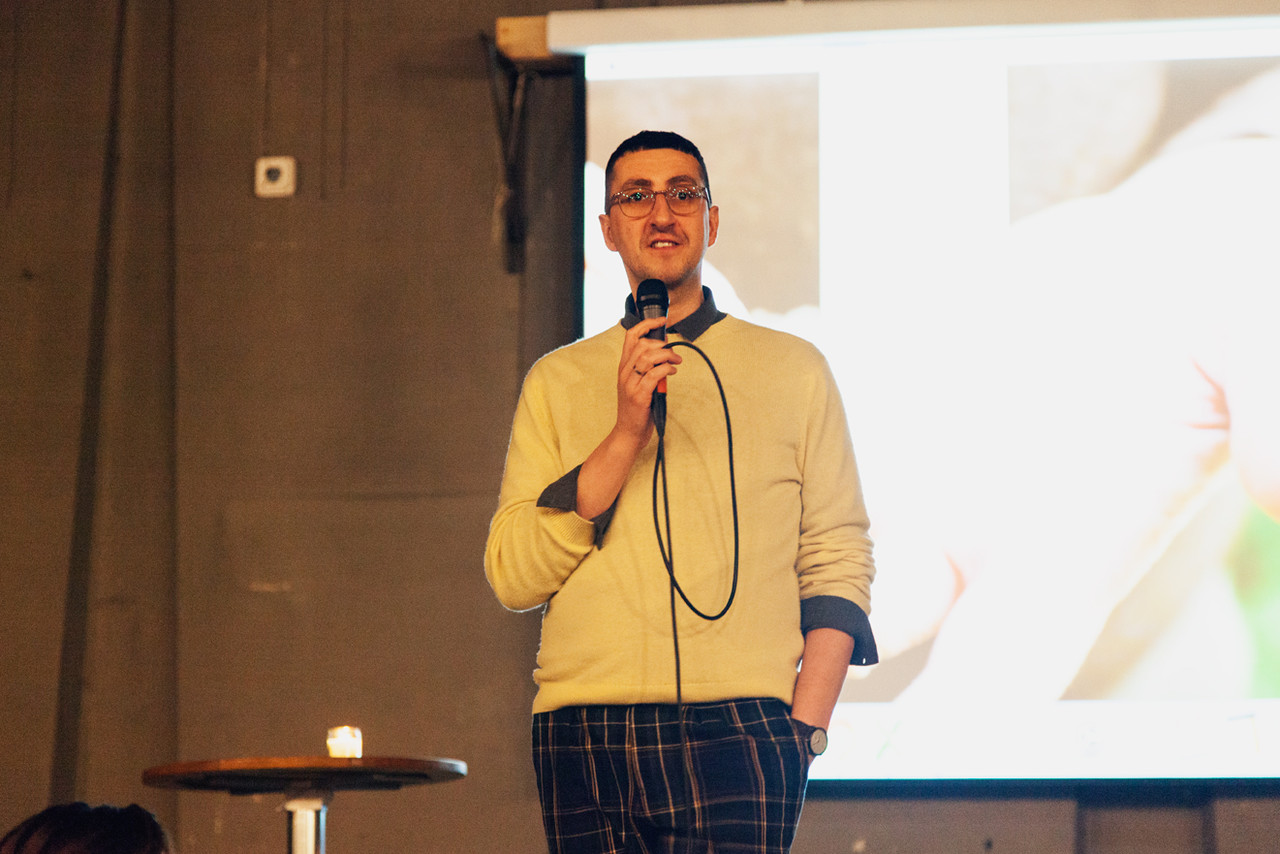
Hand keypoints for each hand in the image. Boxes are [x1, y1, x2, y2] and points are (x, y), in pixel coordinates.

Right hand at [615, 317, 681, 442]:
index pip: (630, 337)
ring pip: (648, 357)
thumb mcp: (638, 384)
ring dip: (667, 356)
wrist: (628, 433)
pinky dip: (666, 369)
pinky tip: (672, 371)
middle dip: (663, 345)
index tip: (661, 321)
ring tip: (676, 362)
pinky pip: (654, 374)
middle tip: (675, 354)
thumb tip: (666, 356)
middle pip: (643, 345)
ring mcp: (630, 384)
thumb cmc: (636, 409)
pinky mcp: (639, 395)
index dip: (646, 325)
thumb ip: (648, 369)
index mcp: (623, 367)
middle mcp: (624, 373)